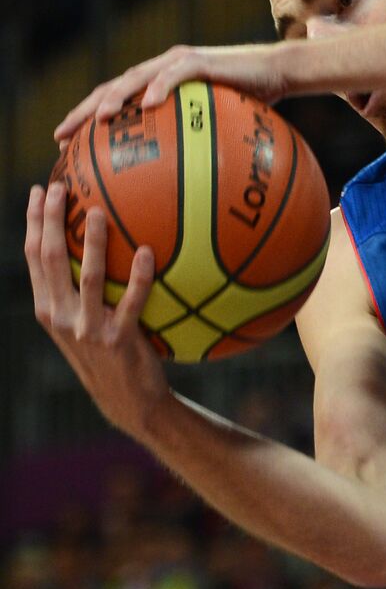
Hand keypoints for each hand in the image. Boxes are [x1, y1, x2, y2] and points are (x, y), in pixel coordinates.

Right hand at [25, 182, 170, 436]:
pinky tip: (149, 252)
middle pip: (50, 260)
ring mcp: (87, 328)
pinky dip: (140, 277)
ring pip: (88, 277)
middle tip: (61, 187)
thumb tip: (97, 245)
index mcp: (48, 308)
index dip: (35, 223)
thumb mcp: (83, 322)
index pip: (34, 257)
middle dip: (52, 221)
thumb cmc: (109, 354)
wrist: (127, 401)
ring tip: (98, 211)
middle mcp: (60, 316)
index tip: (39, 191)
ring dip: (93, 243)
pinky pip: (132, 302)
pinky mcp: (118, 339)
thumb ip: (81, 290)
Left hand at [54, 42, 290, 141]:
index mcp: (158, 84)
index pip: (113, 101)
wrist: (280, 72)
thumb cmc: (254, 103)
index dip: (86, 121)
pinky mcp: (199, 61)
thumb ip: (198, 148)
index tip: (66, 145)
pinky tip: (146, 106)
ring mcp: (177, 63)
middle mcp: (160, 69)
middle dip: (83, 112)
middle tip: (61, 137)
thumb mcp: (221, 131)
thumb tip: (186, 191)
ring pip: (134, 78)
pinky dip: (158, 88)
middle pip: (111, 89)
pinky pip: (174, 76)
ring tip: (98, 121)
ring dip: (114, 99)